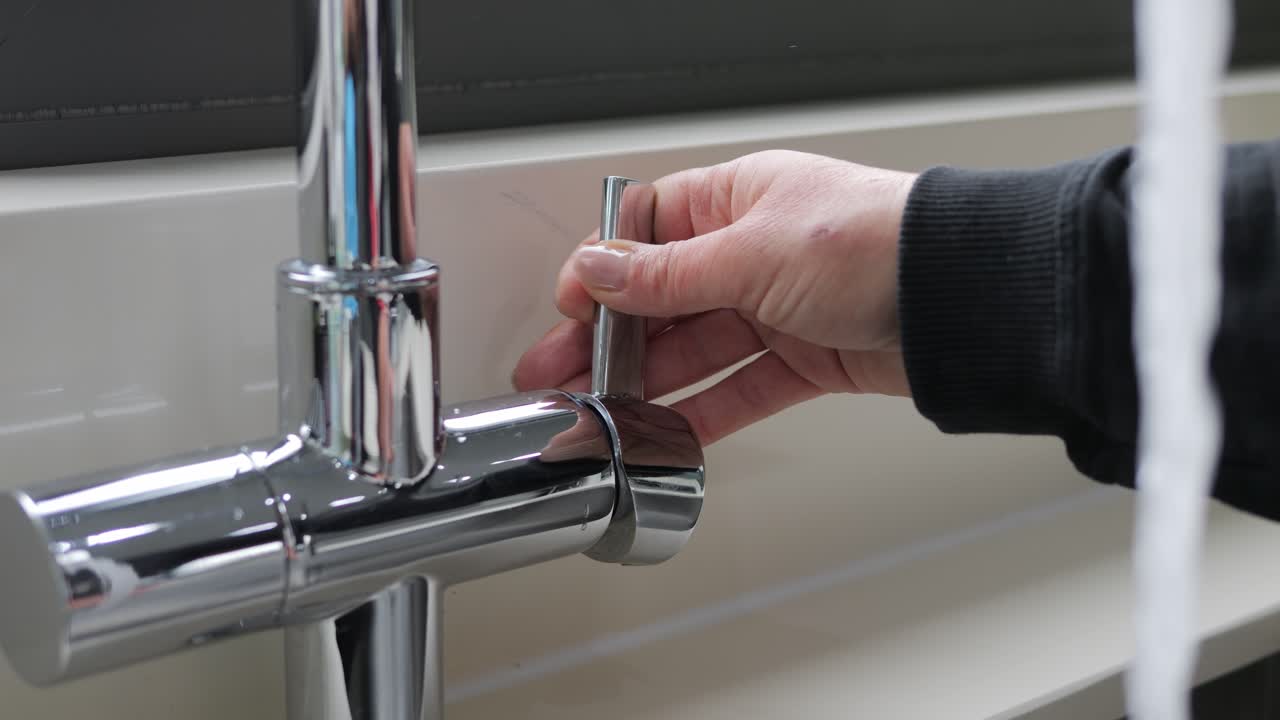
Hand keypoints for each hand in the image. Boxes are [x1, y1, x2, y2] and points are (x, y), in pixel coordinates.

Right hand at [513, 150, 917, 444]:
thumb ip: (667, 273)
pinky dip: (702, 414)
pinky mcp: (805, 360)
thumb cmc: (874, 242)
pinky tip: (663, 434)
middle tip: (559, 374)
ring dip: (646, 384)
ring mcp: (778, 309)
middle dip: (608, 338)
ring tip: (598, 415)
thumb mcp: (751, 252)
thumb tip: (596, 268)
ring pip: (695, 350)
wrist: (961, 298)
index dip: (603, 267)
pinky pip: (739, 390)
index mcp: (738, 199)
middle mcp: (754, 251)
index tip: (571, 303)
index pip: (649, 229)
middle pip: (661, 299)